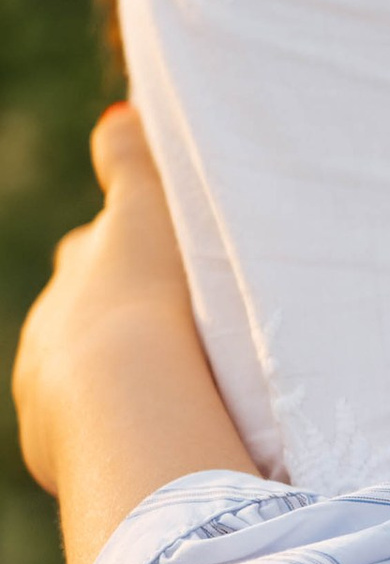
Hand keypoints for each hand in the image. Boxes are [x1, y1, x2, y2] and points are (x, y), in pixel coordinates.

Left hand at [12, 105, 250, 563]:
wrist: (124, 399)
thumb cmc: (154, 300)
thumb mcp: (150, 211)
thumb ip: (133, 159)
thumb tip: (116, 115)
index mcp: (79, 269)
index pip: (92, 254)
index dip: (125, 259)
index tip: (156, 269)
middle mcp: (49, 326)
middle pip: (78, 315)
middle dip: (114, 322)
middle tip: (170, 335)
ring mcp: (43, 389)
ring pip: (76, 381)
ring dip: (115, 386)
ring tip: (171, 399)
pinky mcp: (50, 448)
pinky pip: (82, 443)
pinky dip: (111, 439)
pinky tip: (155, 444)